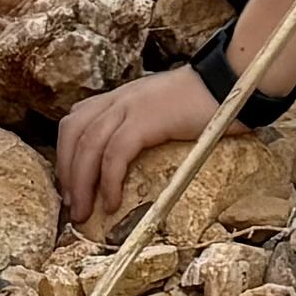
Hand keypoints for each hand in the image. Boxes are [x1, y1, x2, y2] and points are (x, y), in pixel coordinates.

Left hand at [56, 68, 218, 229]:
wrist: (230, 81)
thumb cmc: (207, 102)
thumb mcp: (165, 111)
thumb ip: (147, 128)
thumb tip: (138, 163)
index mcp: (120, 97)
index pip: (76, 122)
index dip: (66, 154)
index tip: (71, 186)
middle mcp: (119, 99)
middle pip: (73, 134)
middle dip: (67, 172)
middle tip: (72, 206)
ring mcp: (130, 106)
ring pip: (88, 146)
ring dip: (81, 183)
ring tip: (84, 213)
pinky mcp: (146, 119)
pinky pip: (115, 154)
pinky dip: (108, 181)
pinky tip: (111, 203)